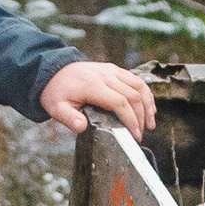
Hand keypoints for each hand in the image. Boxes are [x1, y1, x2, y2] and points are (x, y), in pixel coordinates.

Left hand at [40, 60, 156, 138]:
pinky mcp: (114, 69)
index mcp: (92, 86)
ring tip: (151, 123)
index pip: (120, 103)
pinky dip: (145, 94)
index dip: (131, 120)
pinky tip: (149, 107)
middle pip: (133, 95)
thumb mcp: (56, 108)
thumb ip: (69, 118)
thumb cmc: (56, 92)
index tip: (135, 136)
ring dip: (148, 105)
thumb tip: (81, 127)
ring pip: (138, 86)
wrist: (53, 71)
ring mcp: (111, 70)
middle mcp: (105, 76)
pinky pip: (136, 80)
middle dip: (141, 117)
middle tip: (141, 134)